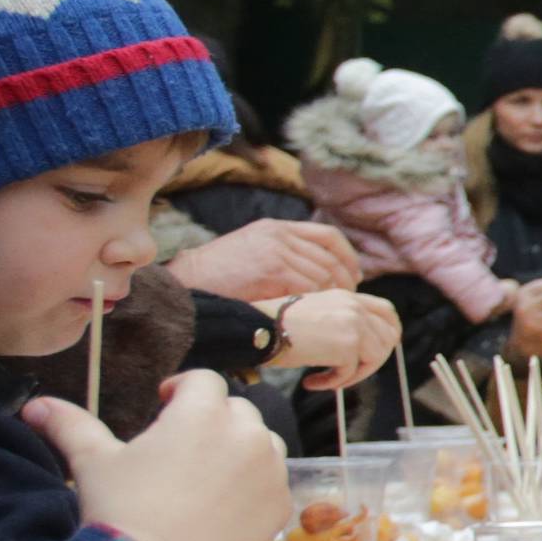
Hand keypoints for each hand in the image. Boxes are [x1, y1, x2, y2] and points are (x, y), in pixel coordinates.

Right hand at [23, 370, 289, 540]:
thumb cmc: (121, 513)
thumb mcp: (92, 463)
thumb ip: (70, 424)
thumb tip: (35, 405)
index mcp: (202, 412)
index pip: (203, 380)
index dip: (182, 389)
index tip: (164, 404)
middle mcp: (245, 433)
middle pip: (234, 409)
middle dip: (210, 419)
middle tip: (183, 447)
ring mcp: (269, 470)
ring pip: (261, 441)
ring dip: (239, 447)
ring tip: (207, 474)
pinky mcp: (279, 505)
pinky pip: (273, 480)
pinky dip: (255, 485)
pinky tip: (224, 504)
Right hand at [171, 220, 359, 301]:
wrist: (187, 282)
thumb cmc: (216, 278)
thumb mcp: (250, 253)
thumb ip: (281, 256)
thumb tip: (314, 277)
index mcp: (276, 227)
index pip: (327, 236)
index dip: (348, 257)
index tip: (354, 276)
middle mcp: (279, 234)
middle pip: (330, 257)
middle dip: (344, 281)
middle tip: (347, 300)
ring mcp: (276, 250)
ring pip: (323, 274)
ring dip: (331, 295)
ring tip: (330, 311)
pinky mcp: (272, 270)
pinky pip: (309, 286)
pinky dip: (316, 301)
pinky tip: (314, 313)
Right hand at [272, 289, 399, 390]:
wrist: (259, 328)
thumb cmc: (276, 326)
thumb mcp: (315, 314)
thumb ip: (341, 322)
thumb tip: (361, 350)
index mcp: (347, 296)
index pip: (387, 311)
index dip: (389, 333)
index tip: (378, 351)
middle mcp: (354, 306)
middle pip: (388, 338)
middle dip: (371, 362)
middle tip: (346, 374)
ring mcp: (354, 324)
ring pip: (375, 357)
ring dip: (352, 375)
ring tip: (327, 380)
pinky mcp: (348, 345)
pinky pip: (351, 373)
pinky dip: (332, 383)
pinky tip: (311, 382)